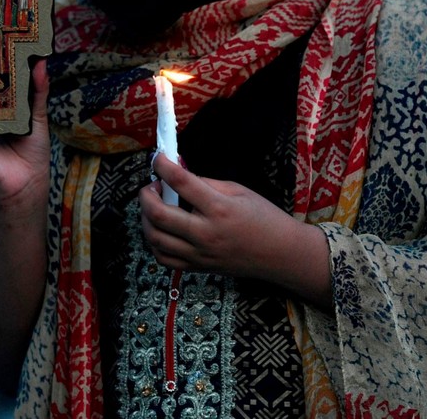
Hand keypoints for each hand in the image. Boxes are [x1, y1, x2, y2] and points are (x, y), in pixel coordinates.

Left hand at [140, 153, 328, 302]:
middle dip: (146, 194)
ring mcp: (200, 254)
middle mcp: (206, 233)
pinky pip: (163, 258)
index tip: (158, 158)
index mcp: (219, 208)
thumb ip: (206, 183)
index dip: (162, 165)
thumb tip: (178, 173)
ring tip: (154, 206)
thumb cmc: (264, 218)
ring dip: (146, 218)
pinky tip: (160, 229)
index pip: (181, 182)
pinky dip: (154, 242)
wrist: (280, 254)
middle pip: (158, 214)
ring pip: (154, 238)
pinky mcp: (198, 267)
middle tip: (152, 185)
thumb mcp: (239, 190)